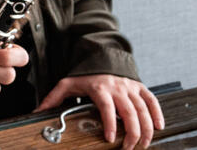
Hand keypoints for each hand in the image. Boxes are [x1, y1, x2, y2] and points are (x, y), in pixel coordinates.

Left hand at [35, 75, 163, 148]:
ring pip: (143, 108)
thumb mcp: (67, 84)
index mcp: (99, 88)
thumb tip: (37, 112)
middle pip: (129, 111)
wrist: (100, 55)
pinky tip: (159, 127)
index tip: (110, 139)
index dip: (110, 123)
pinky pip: (151, 100)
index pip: (106, 107)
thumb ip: (53, 98)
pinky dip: (157, 113)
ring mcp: (130, 87)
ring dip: (146, 128)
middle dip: (132, 132)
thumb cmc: (84, 74)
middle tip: (129, 148)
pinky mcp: (139, 86)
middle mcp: (117, 87)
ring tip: (143, 144)